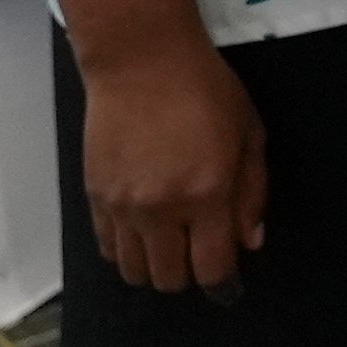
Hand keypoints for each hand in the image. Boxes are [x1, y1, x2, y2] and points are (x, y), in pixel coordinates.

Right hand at [74, 36, 265, 293]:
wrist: (141, 62)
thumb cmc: (207, 91)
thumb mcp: (250, 134)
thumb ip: (252, 193)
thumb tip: (249, 242)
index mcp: (207, 195)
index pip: (211, 269)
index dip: (223, 285)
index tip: (228, 282)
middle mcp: (161, 209)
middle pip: (169, 279)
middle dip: (189, 276)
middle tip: (199, 253)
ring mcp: (122, 206)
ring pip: (134, 271)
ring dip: (155, 267)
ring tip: (170, 243)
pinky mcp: (94, 197)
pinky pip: (108, 248)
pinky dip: (127, 251)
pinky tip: (142, 232)